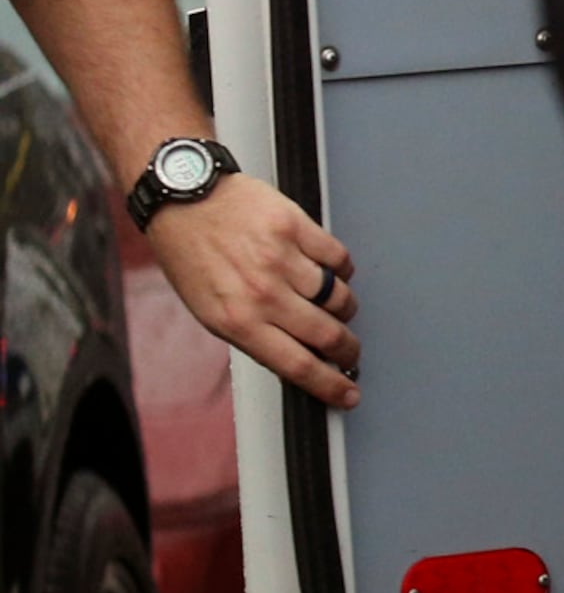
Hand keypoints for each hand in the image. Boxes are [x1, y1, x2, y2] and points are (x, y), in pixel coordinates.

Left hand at [147, 176, 358, 407]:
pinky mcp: (297, 227)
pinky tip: (328, 270)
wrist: (185, 200)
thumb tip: (295, 356)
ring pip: (339, 297)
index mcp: (236, 321)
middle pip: (328, 335)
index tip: (348, 393)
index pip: (297, 365)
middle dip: (347, 351)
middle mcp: (262, 293)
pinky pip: (338, 258)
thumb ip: (251, 334)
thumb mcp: (209, 310)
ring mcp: (282, 259)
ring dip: (343, 308)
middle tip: (350, 354)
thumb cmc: (192, 256)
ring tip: (334, 306)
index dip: (330, 385)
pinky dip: (340, 269)